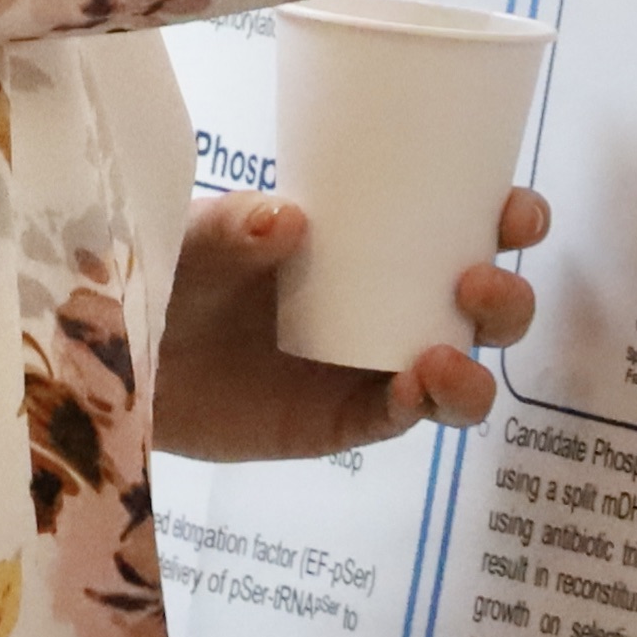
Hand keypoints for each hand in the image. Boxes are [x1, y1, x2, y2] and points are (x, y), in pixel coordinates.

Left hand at [155, 187, 542, 462]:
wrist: (122, 350)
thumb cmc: (174, 268)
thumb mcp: (199, 233)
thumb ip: (234, 226)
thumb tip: (287, 220)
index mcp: (375, 241)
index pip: (462, 225)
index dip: (508, 220)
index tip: (514, 213)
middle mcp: (388, 304)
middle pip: (483, 310)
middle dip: (506, 299)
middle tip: (475, 282)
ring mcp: (369, 367)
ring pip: (458, 378)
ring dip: (474, 372)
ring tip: (440, 359)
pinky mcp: (340, 423)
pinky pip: (397, 420)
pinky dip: (417, 406)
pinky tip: (411, 388)